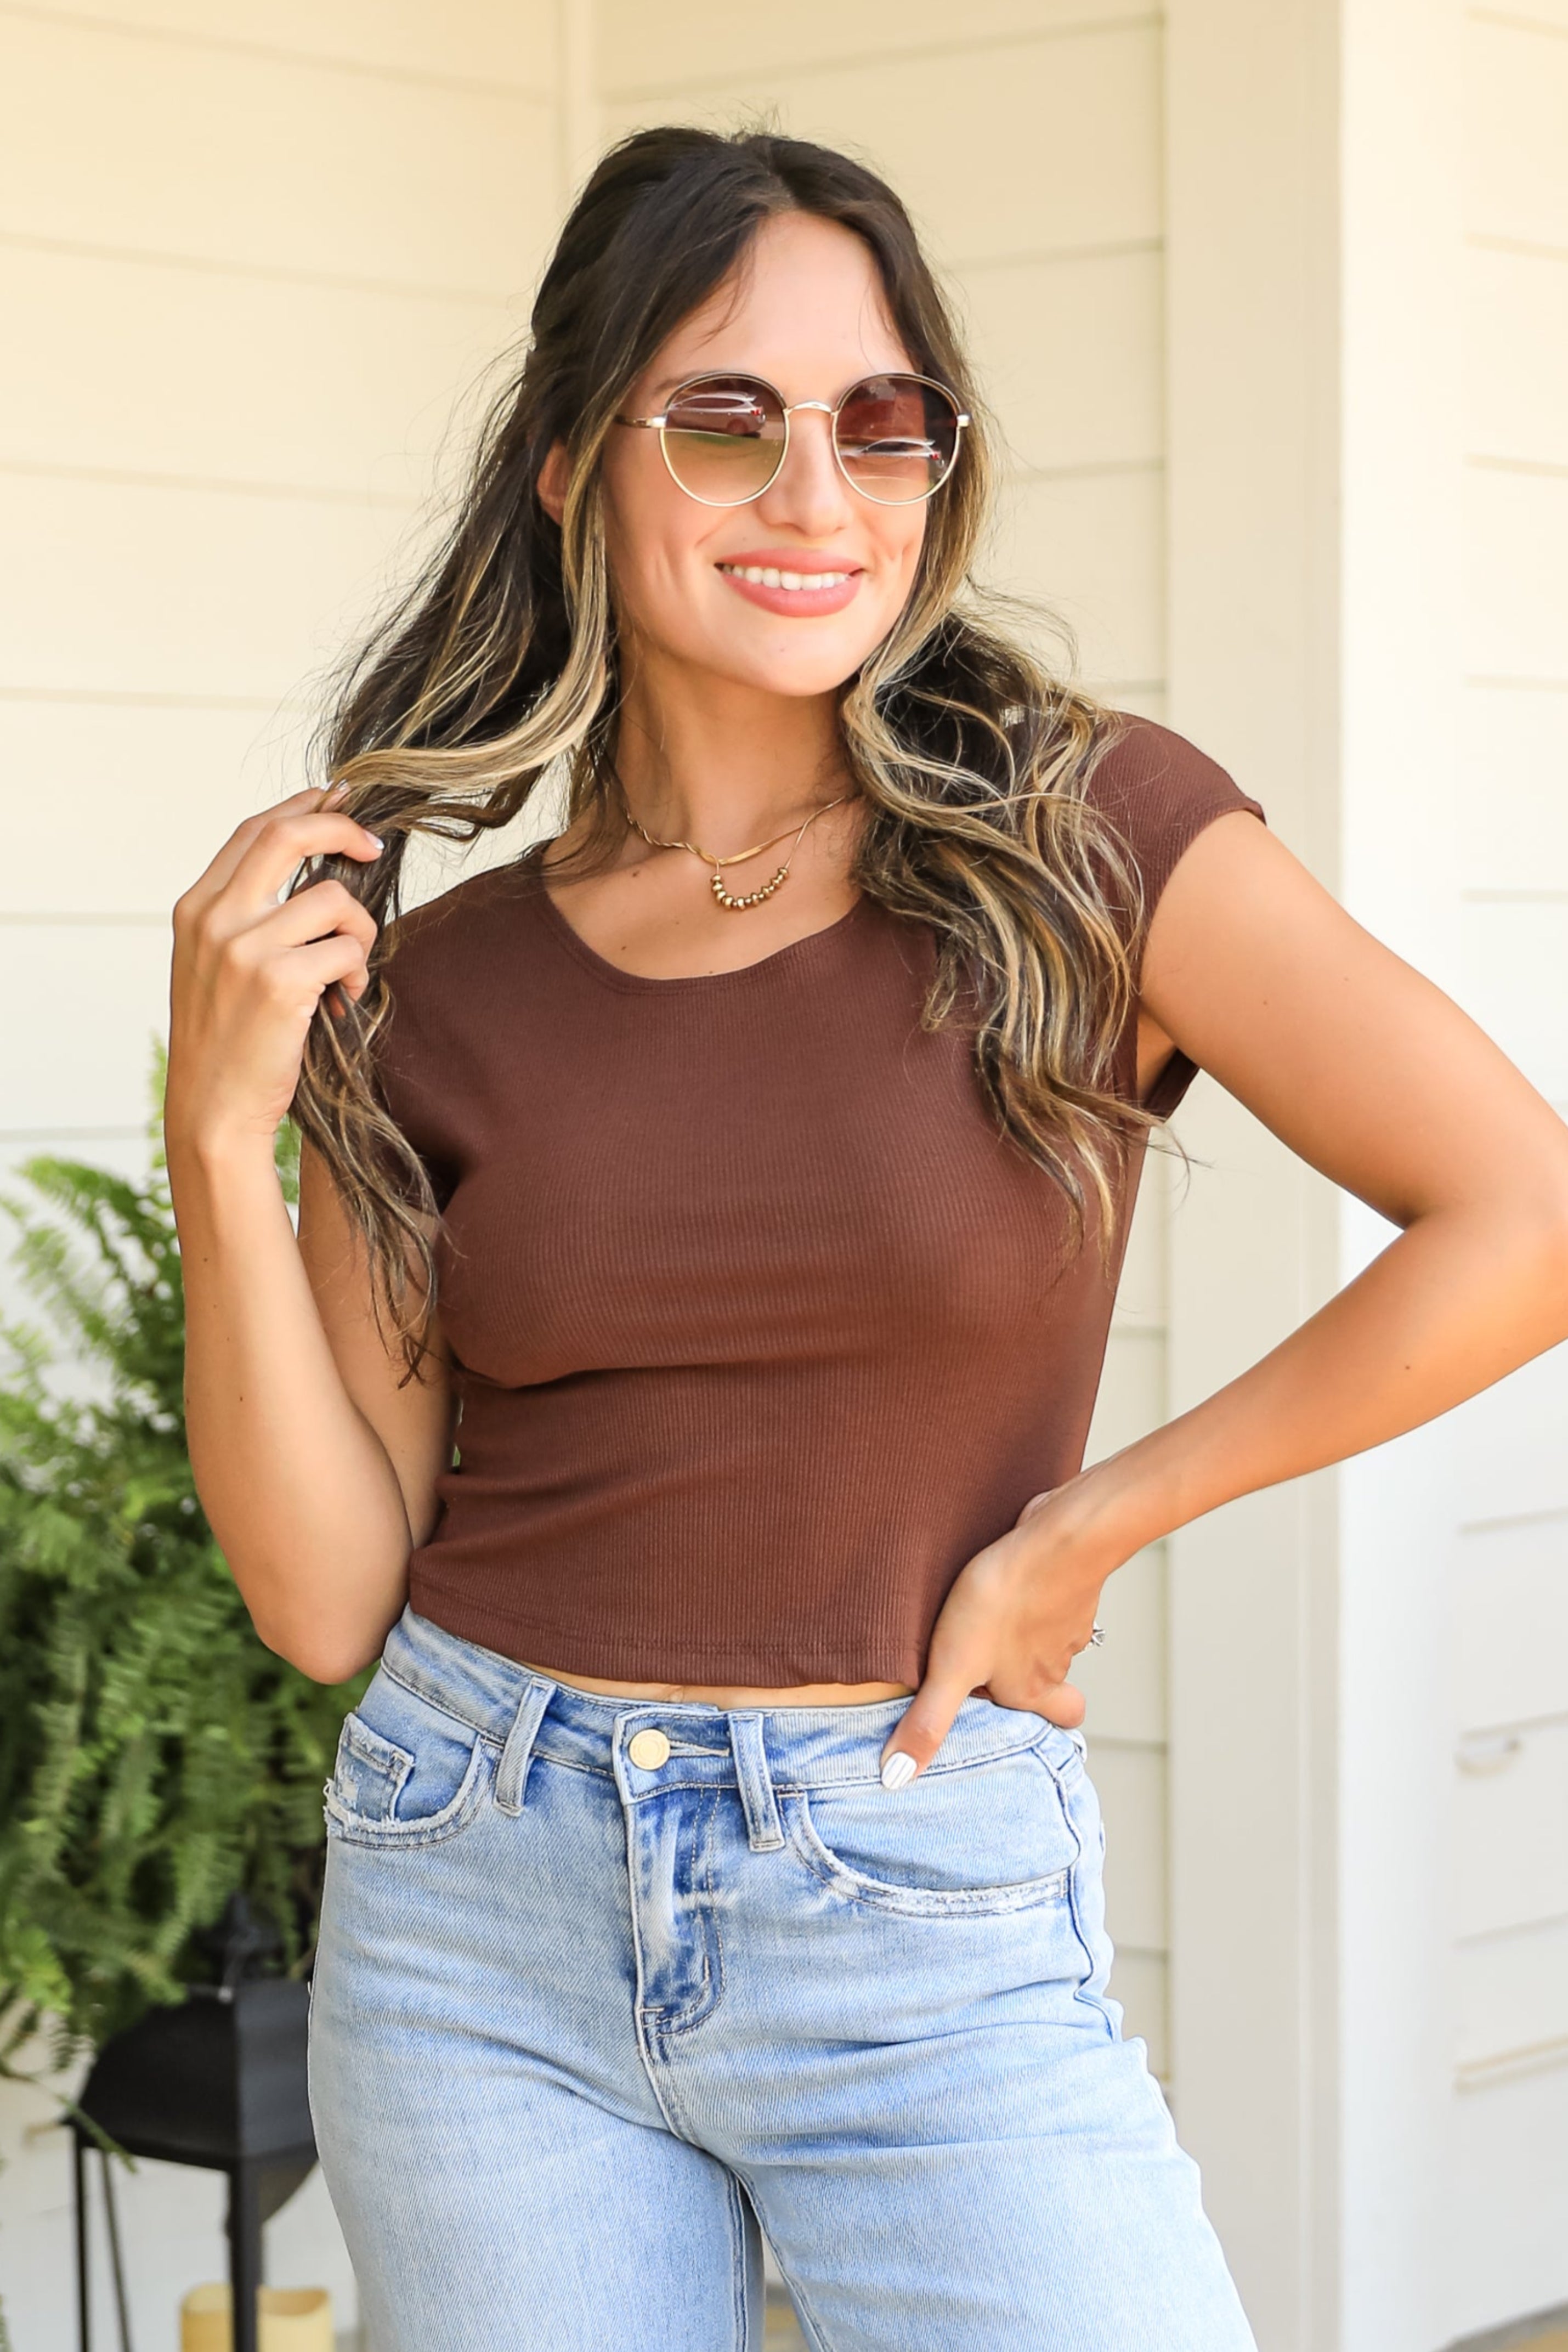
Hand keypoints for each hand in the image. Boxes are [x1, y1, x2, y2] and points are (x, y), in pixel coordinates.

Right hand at [166, 786, 383, 1156]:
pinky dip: (357, 973)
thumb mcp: (217, 966)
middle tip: (373, 847)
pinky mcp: (279, 981)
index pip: (254, 831)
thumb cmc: (228, 1042)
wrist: (212, 1109)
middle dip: (341, 828)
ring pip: (334, 898)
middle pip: (289, 834)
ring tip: (346, 971)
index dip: (302, 807)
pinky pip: (347, 949)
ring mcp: (244, 948)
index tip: (338, 800)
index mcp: (196, 908)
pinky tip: (342, 1000)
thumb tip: (312, 870)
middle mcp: (214, 918)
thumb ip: (247, 917)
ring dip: (359, 932)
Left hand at [879, 1485, 1114, 1785]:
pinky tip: (1004, 1580)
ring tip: (984, 1619)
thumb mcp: (953, 1667)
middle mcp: (1055, 1660)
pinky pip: (1047, 1596)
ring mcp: (1065, 1619)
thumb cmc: (1006, 1601)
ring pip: (1048, 1638)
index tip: (1014, 1719)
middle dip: (1027, 1678)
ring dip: (1023, 1633)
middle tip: (995, 1669)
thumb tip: (897, 1779)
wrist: (1057, 1537)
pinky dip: (1030, 1593)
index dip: (1042, 1722)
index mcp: (1033, 1690)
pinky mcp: (1064, 1580)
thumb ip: (929, 1721)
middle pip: (1051, 1681)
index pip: (1058, 1720)